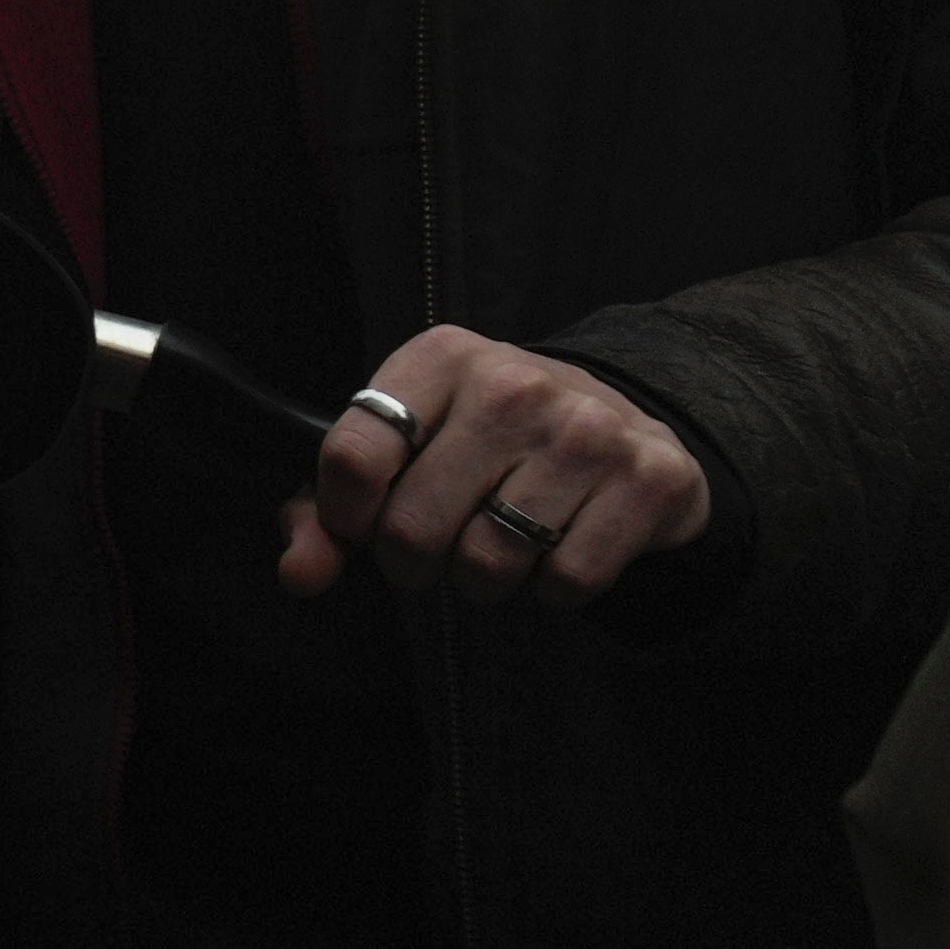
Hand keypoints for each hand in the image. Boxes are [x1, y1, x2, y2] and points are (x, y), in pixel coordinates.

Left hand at [289, 330, 713, 602]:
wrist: (623, 428)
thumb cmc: (488, 444)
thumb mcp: (406, 450)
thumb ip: (330, 511)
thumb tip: (300, 573)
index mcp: (441, 358)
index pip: (353, 454)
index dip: (343, 517)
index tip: (361, 527)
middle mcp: (514, 382)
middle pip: (412, 527)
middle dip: (414, 563)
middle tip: (437, 549)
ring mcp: (587, 428)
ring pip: (489, 563)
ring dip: (484, 580)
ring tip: (499, 545)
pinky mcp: (649, 477)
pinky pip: (566, 581)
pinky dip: (553, 590)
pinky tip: (559, 548)